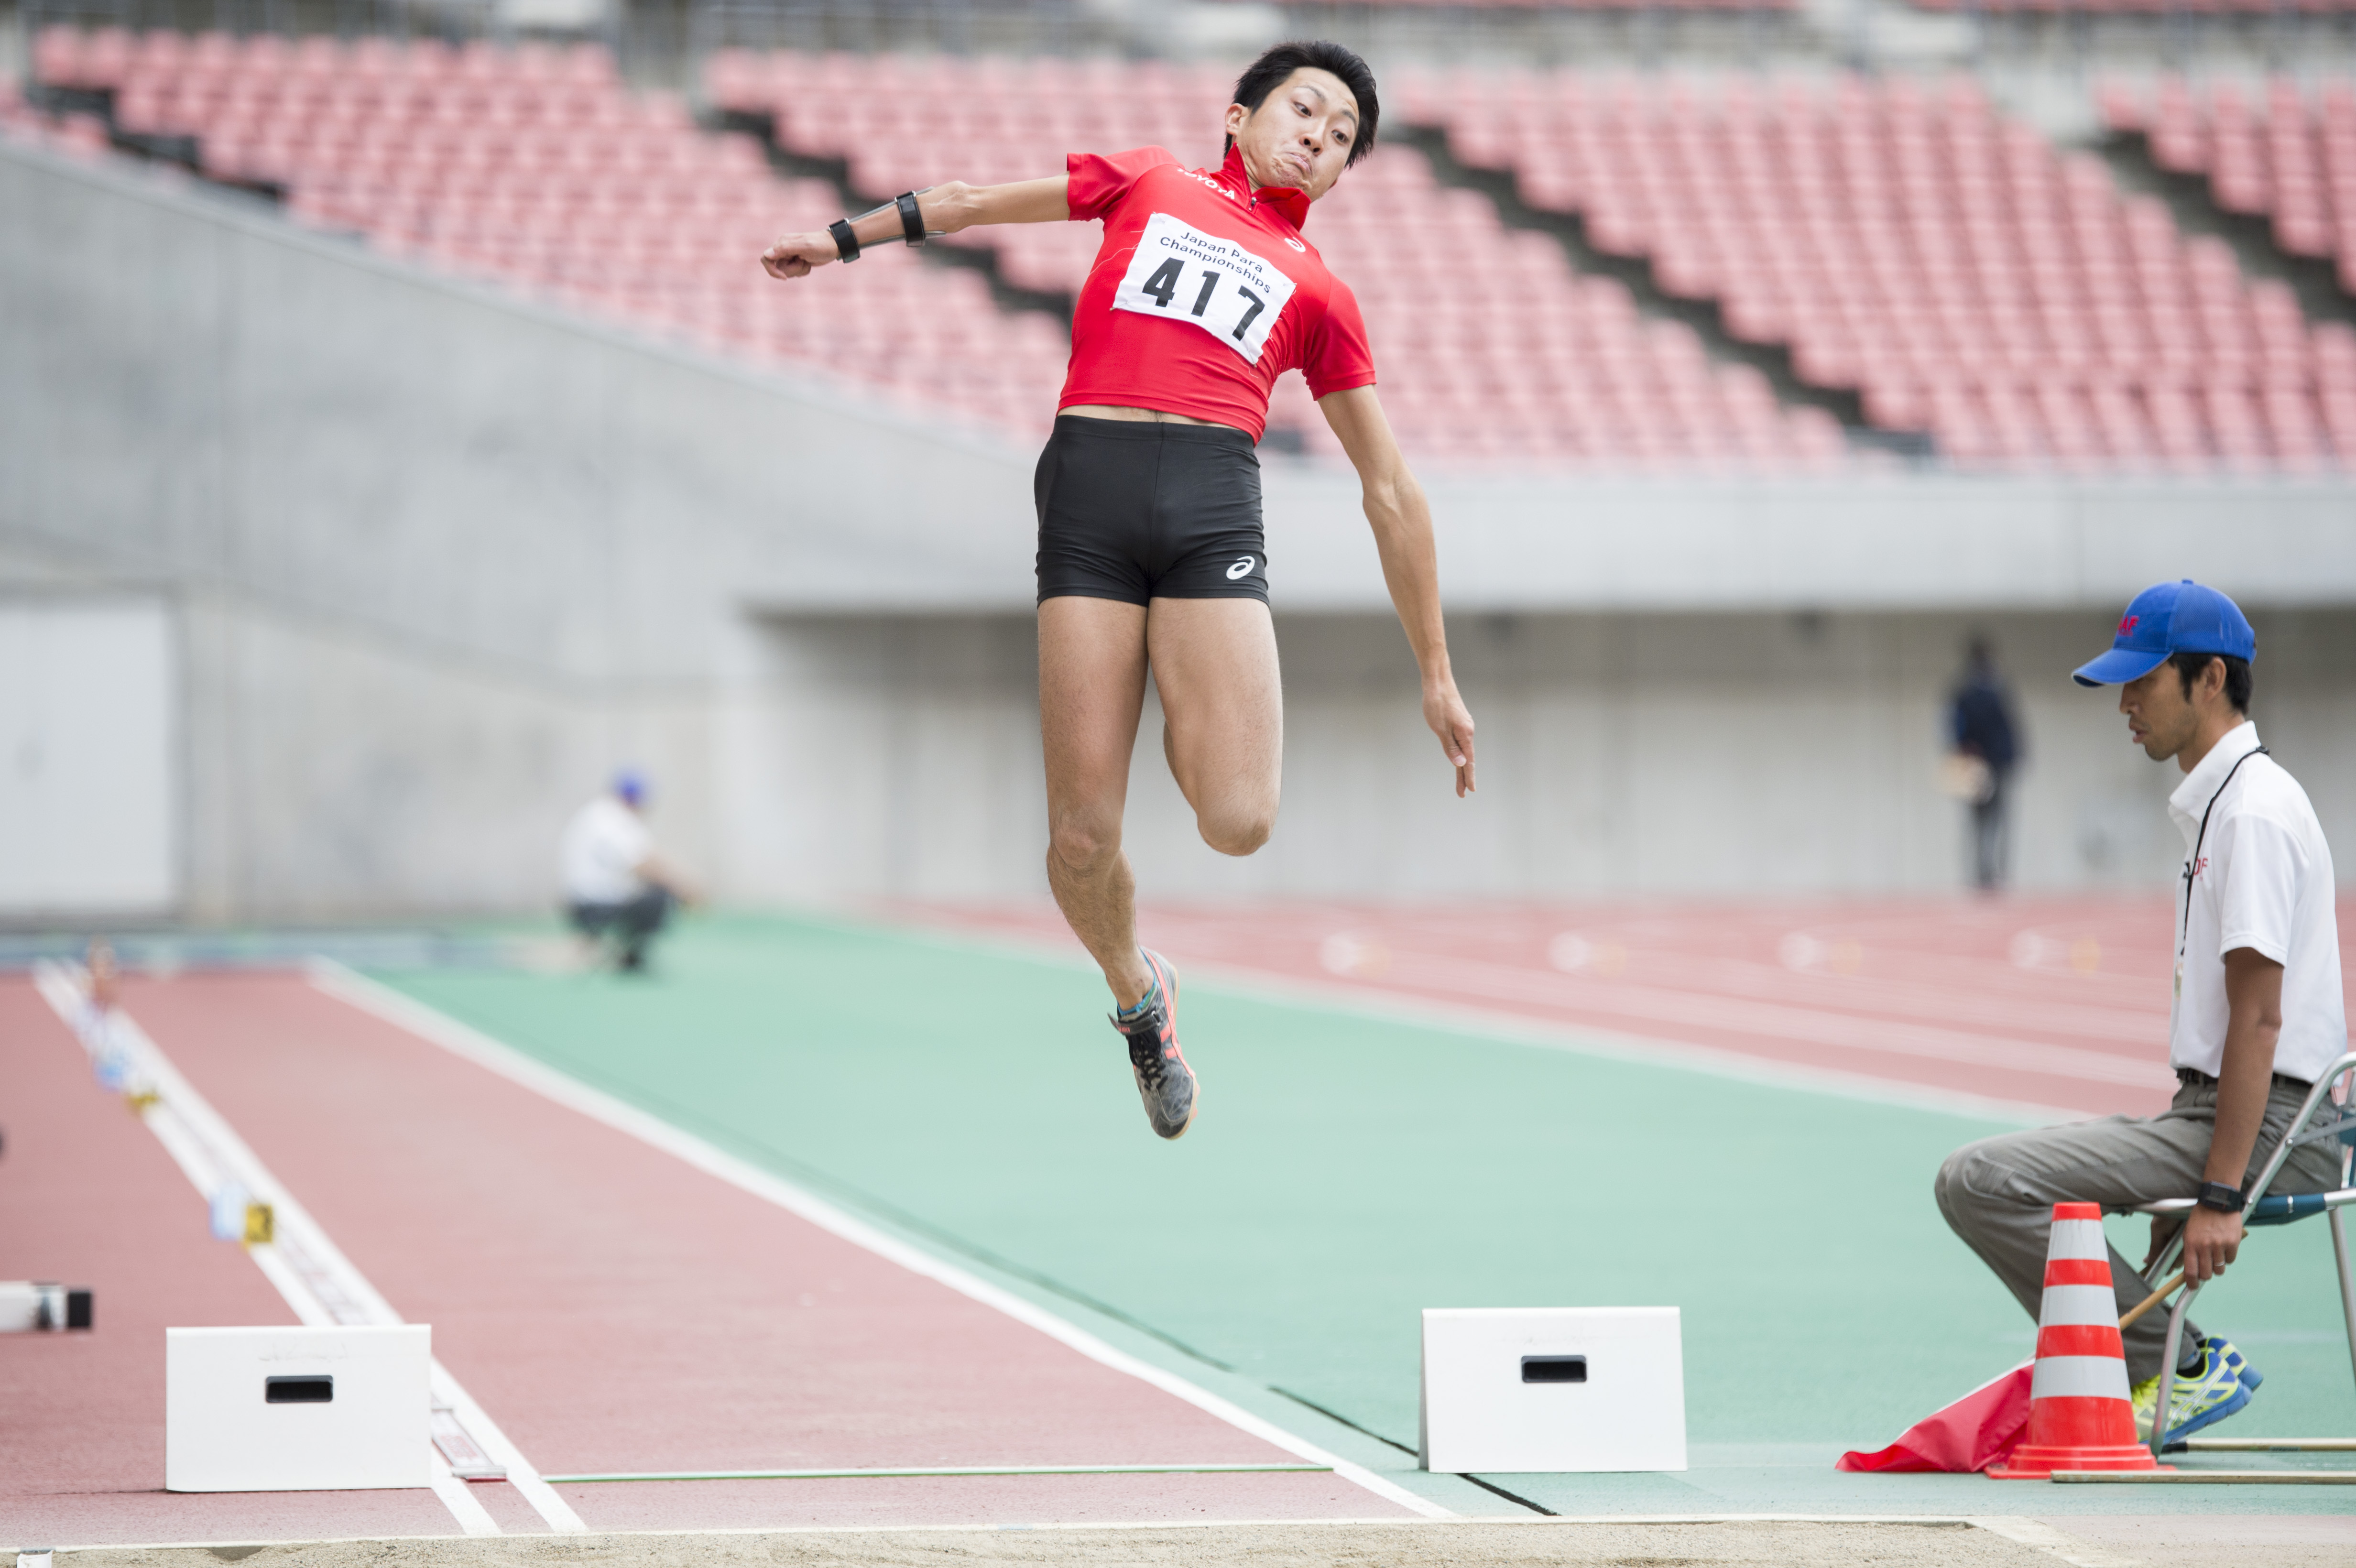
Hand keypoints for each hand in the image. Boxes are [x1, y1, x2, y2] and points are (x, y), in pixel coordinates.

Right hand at [761, 230, 841, 279]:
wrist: (834, 246)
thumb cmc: (820, 245)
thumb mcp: (804, 246)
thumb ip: (785, 249)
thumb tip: (767, 255)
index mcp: (782, 243)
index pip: (766, 258)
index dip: (772, 270)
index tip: (784, 277)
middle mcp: (784, 249)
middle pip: (778, 268)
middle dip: (792, 270)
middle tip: (803, 261)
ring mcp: (790, 256)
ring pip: (787, 272)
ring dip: (799, 270)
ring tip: (807, 261)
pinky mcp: (796, 261)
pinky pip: (795, 273)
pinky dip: (803, 271)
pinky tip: (809, 263)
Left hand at [1423, 676, 1475, 797]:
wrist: (1438, 681)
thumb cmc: (1436, 703)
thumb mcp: (1440, 728)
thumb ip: (1450, 748)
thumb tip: (1460, 765)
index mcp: (1465, 734)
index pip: (1468, 762)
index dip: (1468, 777)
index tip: (1469, 791)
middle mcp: (1468, 731)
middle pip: (1467, 758)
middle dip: (1464, 776)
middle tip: (1462, 793)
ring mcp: (1464, 726)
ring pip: (1465, 750)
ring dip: (1462, 766)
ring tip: (1461, 780)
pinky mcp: (1459, 721)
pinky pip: (1461, 742)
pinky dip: (1460, 753)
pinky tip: (1458, 757)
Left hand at [2180, 1204, 2242, 1284]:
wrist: (2217, 1202)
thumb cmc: (2200, 1218)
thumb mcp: (2188, 1232)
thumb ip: (2190, 1251)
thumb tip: (2192, 1271)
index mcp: (2190, 1243)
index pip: (2190, 1270)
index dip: (2191, 1282)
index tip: (2192, 1286)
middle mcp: (2204, 1246)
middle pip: (2206, 1274)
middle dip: (2206, 1275)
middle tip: (2207, 1271)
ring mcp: (2219, 1245)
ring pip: (2219, 1269)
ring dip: (2217, 1266)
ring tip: (2216, 1256)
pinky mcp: (2233, 1243)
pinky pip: (2231, 1260)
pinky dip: (2228, 1257)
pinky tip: (2224, 1248)